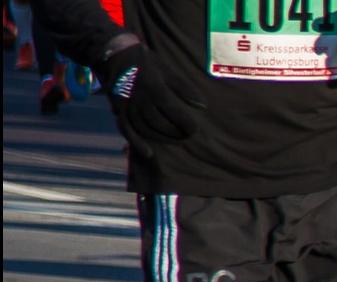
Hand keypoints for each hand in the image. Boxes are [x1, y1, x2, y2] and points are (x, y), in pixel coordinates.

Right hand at [101, 42, 205, 160]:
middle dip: (176, 133)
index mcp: (154, 88)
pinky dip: (137, 143)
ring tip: (176, 141)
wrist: (115, 53)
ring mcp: (127, 105)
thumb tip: (202, 106)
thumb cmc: (146, 62)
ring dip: (162, 138)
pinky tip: (149, 153)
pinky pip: (126, 129)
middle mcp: (139, 99)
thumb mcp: (167, 70)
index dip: (185, 123)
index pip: (173, 111)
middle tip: (188, 136)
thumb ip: (184, 88)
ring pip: (145, 128)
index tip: (195, 129)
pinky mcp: (118, 109)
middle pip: (159, 123)